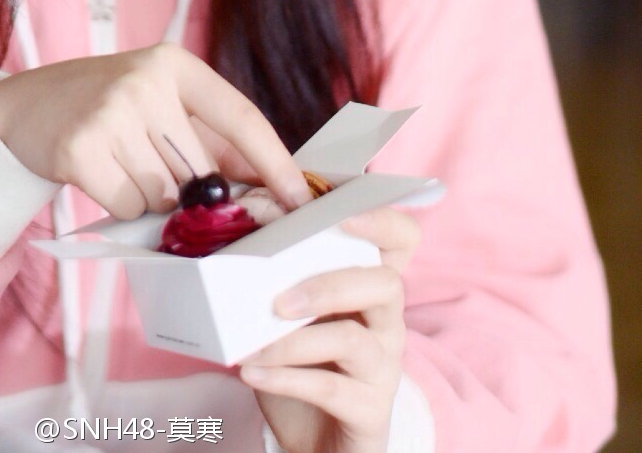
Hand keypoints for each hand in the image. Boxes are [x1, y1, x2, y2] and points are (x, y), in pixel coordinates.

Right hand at [0, 43, 314, 219]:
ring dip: (153, 198)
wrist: (25, 106)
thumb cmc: (109, 109)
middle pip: (203, 172)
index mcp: (176, 64)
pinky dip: (122, 204)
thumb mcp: (162, 103)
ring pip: (167, 196)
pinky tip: (102, 174)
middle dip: (193, 192)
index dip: (275, 164)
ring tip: (123, 164)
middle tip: (158, 170)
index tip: (301, 200)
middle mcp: (146, 81)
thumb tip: (273, 188)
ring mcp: (112, 112)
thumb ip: (215, 141)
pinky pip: (130, 207)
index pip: (242, 119)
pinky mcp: (81, 148)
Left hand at [238, 205, 421, 452]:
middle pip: (385, 284)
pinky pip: (330, 389)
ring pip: (353, 339)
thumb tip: (244, 216)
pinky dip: (285, 378)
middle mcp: (388, 320)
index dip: (382, 220)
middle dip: (329, 285)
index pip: (402, 238)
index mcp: (371, 284)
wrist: (314, 438)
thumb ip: (278, 267)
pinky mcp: (370, 409)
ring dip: (296, 340)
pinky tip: (252, 372)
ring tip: (254, 345)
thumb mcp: (291, 311)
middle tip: (277, 301)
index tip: (343, 214)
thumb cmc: (302, 361)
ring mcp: (384, 366)